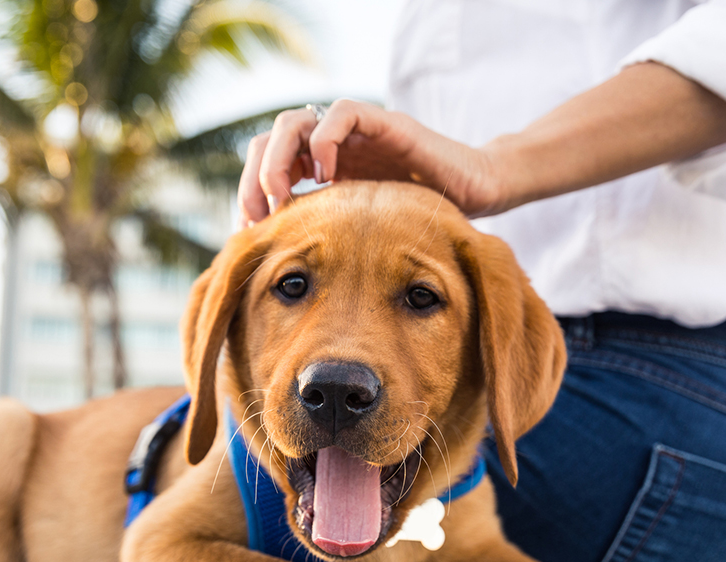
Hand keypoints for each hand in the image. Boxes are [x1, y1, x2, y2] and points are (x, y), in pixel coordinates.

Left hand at [237, 99, 500, 228]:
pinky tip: (327, 179)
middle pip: (270, 141)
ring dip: (279, 159)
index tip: (251, 229)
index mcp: (323, 172)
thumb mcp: (363, 237)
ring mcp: (357, 134)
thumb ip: (330, 243)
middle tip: (258, 214)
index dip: (249, 191)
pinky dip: (324, 142)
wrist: (475, 194)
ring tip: (282, 195)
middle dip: (255, 177)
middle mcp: (334, 148)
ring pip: (296, 122)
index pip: (266, 165)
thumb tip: (285, 282)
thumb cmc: (424, 221)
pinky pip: (342, 114)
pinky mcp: (385, 123)